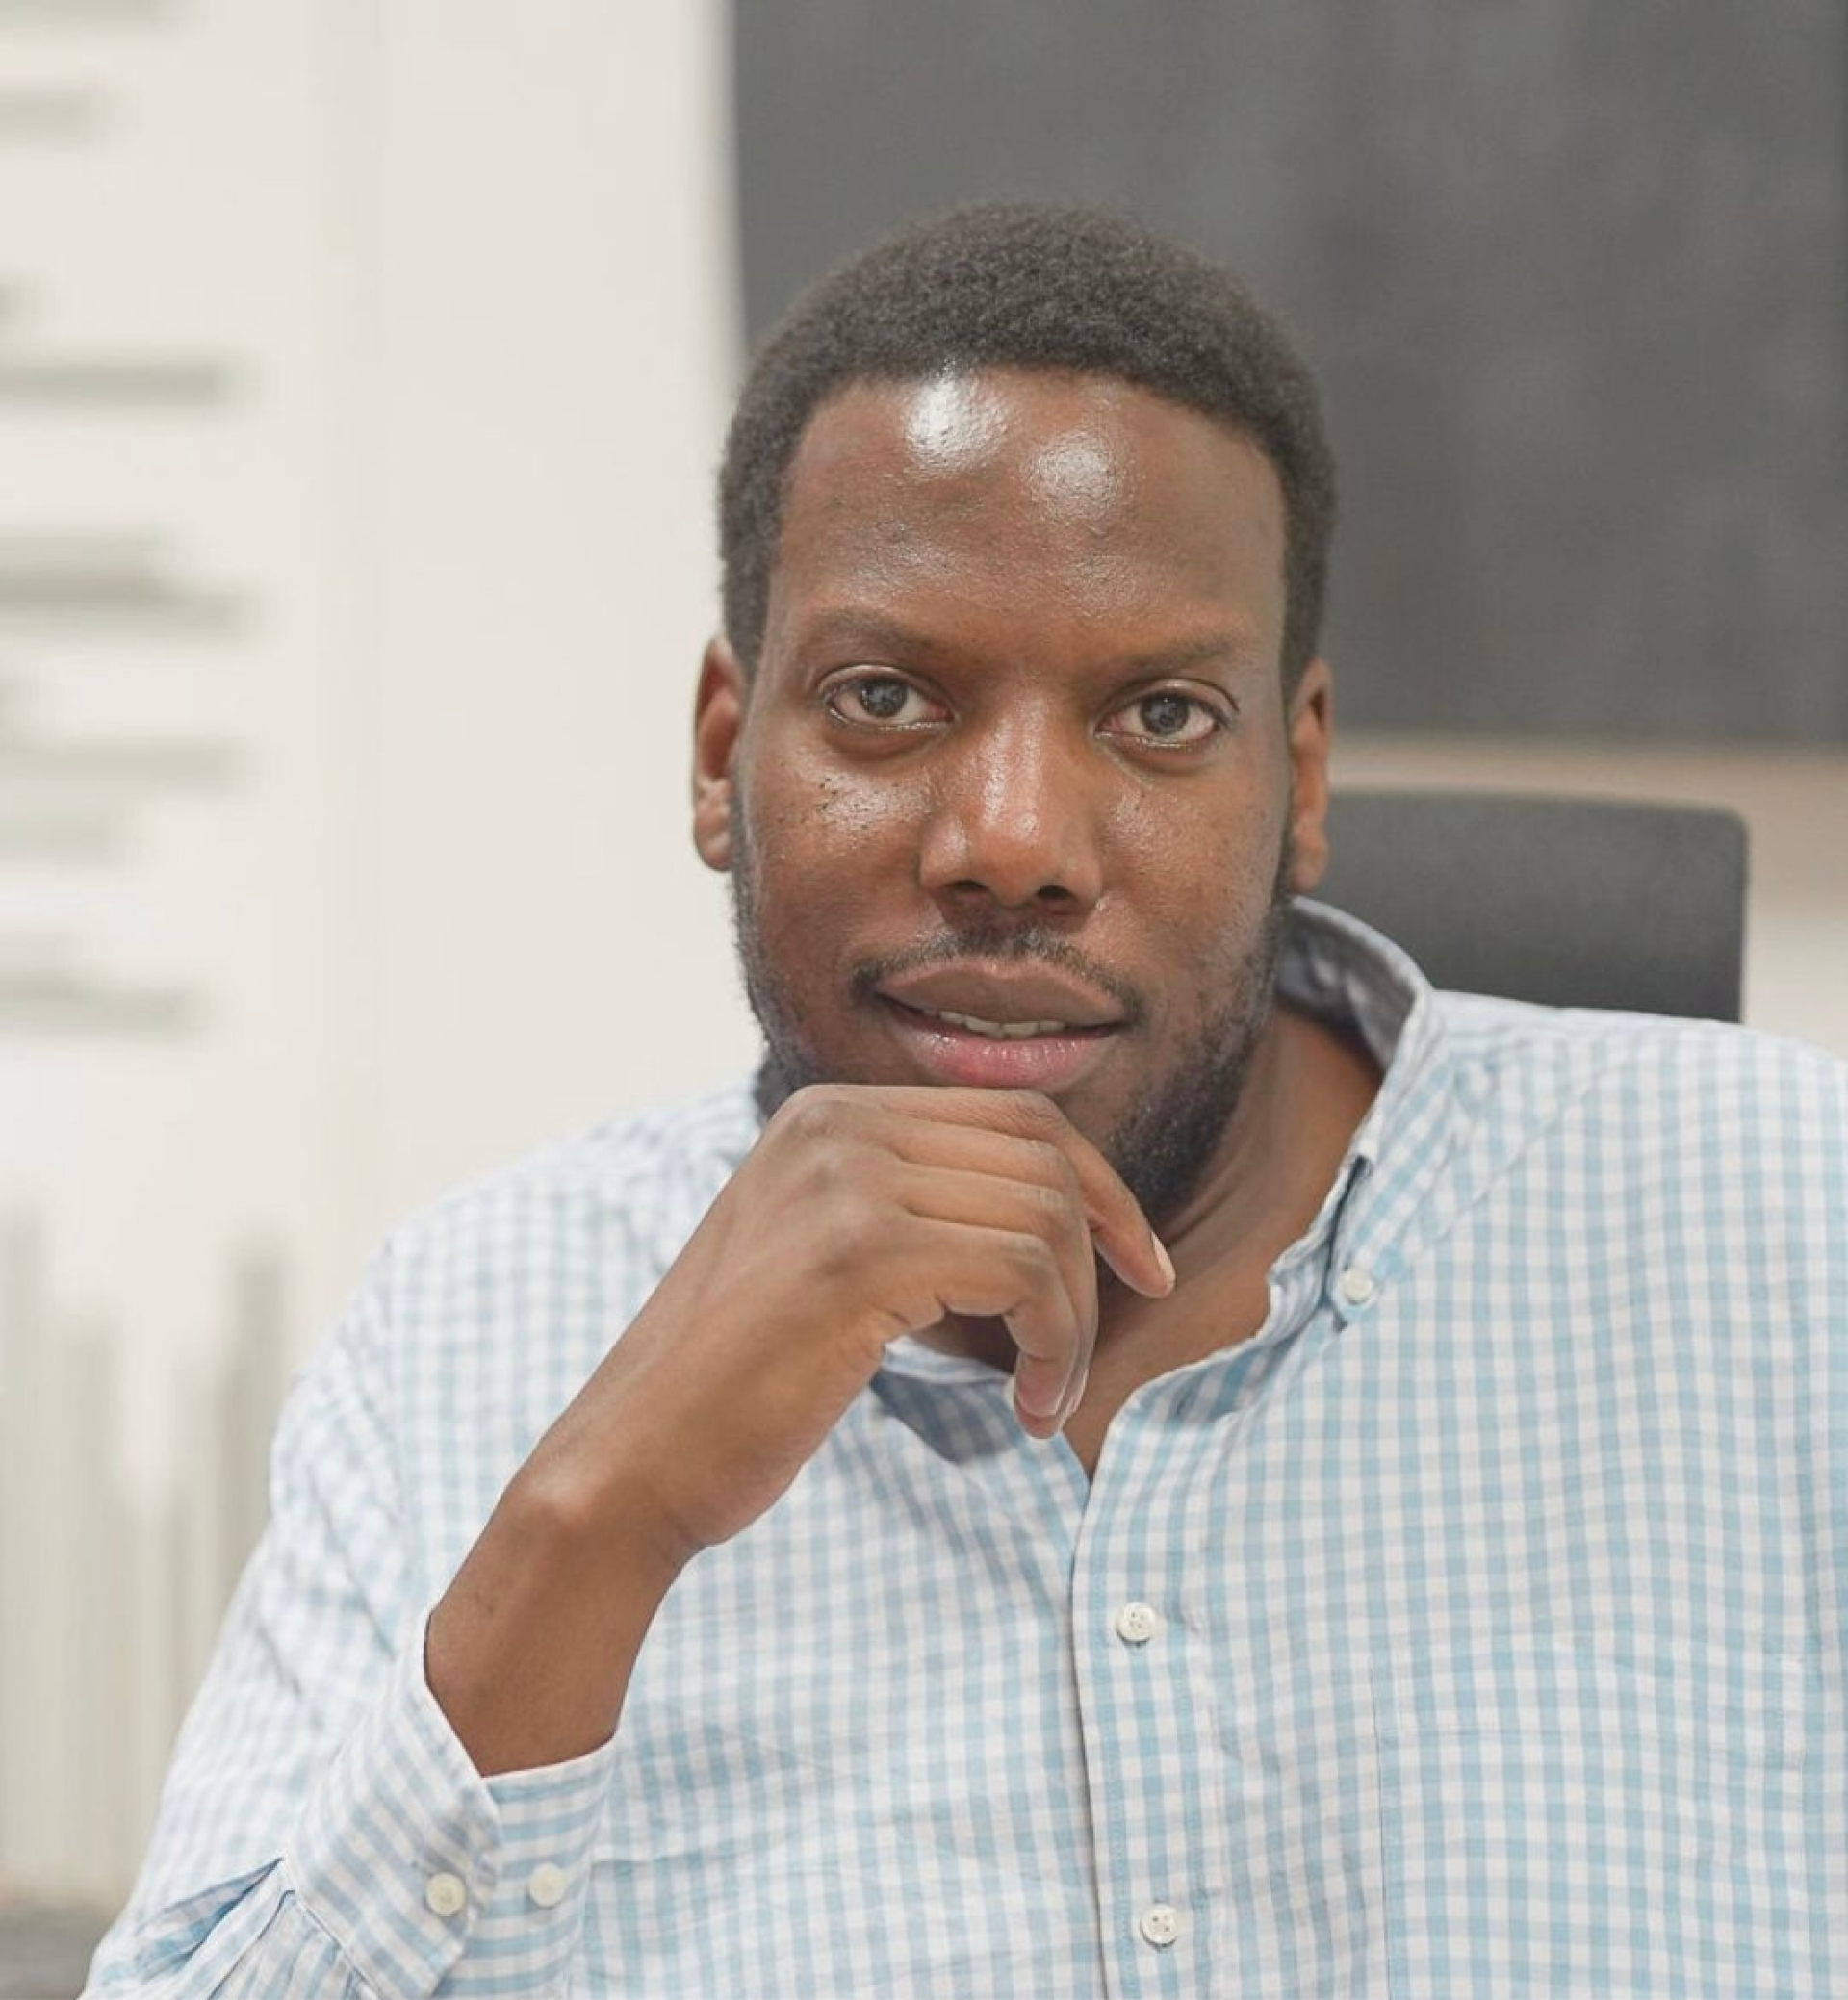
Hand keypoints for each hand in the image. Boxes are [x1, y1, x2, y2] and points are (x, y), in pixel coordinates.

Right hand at [541, 1082, 1173, 1565]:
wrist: (634, 1461)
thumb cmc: (740, 1386)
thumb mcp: (824, 1260)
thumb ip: (909, 1210)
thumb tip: (1050, 1214)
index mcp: (827, 1114)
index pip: (1015, 1115)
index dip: (1097, 1186)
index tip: (1137, 1265)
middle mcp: (837, 1125)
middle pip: (1044, 1149)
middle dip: (1107, 1240)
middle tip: (1111, 1334)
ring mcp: (844, 1180)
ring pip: (1044, 1214)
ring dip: (1075, 1318)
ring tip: (1048, 1394)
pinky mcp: (859, 1251)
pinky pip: (1023, 1272)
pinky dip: (1056, 1346)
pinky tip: (1031, 1409)